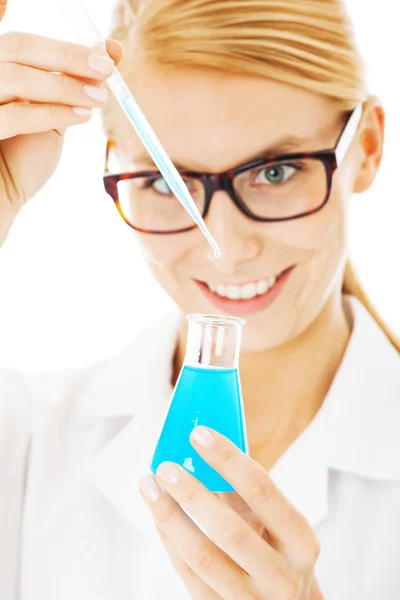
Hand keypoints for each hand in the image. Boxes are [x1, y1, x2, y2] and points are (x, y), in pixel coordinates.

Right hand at [0, 3, 123, 243]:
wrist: (3, 197)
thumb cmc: (22, 158)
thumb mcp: (53, 117)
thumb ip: (73, 84)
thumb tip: (107, 51)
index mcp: (0, 69)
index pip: (27, 43)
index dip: (67, 44)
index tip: (109, 53)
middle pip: (19, 48)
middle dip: (68, 57)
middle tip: (107, 71)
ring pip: (17, 77)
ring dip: (65, 86)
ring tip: (99, 100)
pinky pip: (15, 115)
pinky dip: (52, 113)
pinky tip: (82, 117)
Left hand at [139, 427, 322, 598]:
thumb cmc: (280, 553)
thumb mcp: (278, 523)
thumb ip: (247, 492)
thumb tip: (205, 449)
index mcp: (301, 541)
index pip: (263, 491)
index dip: (228, 460)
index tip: (200, 435)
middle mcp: (281, 576)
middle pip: (231, 531)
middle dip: (193, 494)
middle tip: (166, 466)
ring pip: (203, 557)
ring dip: (170, 517)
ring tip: (150, 487)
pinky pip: (189, 575)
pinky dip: (169, 541)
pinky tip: (158, 516)